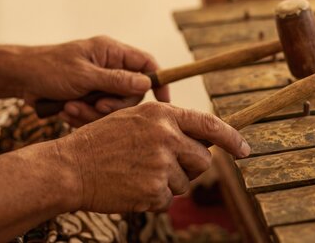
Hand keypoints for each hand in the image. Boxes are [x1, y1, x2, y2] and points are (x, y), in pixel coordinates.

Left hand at [18, 36, 168, 125]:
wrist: (19, 78)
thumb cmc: (48, 68)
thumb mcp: (84, 75)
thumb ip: (117, 80)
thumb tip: (147, 83)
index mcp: (112, 52)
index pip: (147, 63)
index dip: (158, 81)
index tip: (163, 101)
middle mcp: (109, 67)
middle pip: (132, 92)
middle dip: (114, 104)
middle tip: (96, 105)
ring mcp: (100, 83)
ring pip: (114, 107)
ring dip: (93, 112)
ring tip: (71, 108)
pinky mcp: (89, 98)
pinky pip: (98, 114)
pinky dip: (83, 116)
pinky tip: (66, 111)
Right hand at [56, 102, 250, 212]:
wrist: (69, 168)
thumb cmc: (101, 142)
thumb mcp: (134, 119)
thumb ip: (169, 125)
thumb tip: (202, 140)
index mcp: (163, 115)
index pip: (210, 125)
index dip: (232, 138)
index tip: (245, 149)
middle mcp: (167, 136)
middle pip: (203, 159)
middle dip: (192, 166)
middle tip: (167, 166)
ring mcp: (162, 164)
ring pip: (185, 182)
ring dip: (168, 182)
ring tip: (138, 173)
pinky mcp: (154, 190)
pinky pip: (167, 198)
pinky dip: (154, 197)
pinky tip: (132, 186)